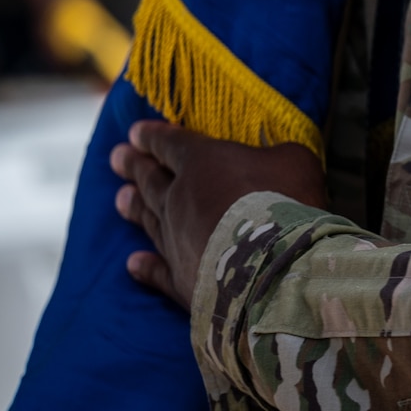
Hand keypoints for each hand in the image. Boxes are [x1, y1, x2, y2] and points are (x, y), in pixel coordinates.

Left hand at [110, 121, 326, 307]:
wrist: (272, 264)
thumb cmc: (285, 200)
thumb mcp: (294, 159)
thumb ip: (277, 154)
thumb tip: (273, 157)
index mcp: (202, 162)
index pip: (171, 143)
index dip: (153, 136)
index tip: (134, 131)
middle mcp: (178, 200)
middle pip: (151, 180)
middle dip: (135, 166)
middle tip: (116, 158)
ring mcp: (174, 241)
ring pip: (149, 219)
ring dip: (135, 208)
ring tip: (120, 198)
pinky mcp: (180, 278)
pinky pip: (156, 270)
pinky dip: (144, 267)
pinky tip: (133, 263)